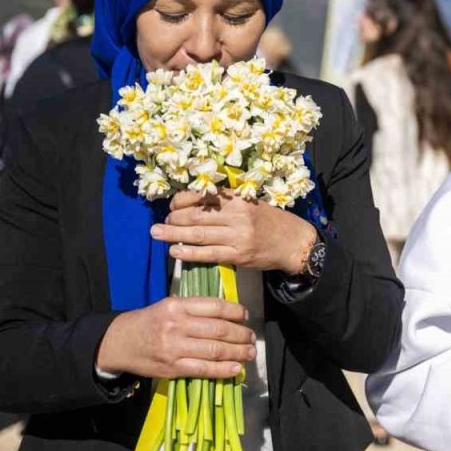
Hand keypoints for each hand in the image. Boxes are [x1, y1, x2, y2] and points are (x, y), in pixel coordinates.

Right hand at [96, 296, 255, 379]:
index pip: (214, 307)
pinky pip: (203, 369)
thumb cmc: (149, 322)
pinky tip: (235, 368)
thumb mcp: (168, 306)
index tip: (245, 316)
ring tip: (249, 353)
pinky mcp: (172, 368)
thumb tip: (228, 314)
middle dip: (241, 334)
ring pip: (214, 350)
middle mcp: (176, 326)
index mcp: (177, 306)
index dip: (235, 312)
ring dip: (237, 352)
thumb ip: (195, 308)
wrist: (120, 342)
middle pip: (219, 330)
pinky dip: (223, 370)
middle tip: (251, 337)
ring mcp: (174, 348)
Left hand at [153, 190, 317, 273]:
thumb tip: (195, 203)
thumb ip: (228, 202)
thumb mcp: (252, 203)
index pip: (203, 196)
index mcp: (239, 199)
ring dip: (174, 234)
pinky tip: (175, 252)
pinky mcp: (238, 255)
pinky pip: (208, 254)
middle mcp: (237, 215)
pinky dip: (189, 253)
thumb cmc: (272, 221)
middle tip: (159, 223)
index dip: (182, 200)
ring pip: (199, 234)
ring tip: (157, 234)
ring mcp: (238, 236)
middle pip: (196, 215)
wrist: (294, 242)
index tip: (172, 205)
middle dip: (173, 219)